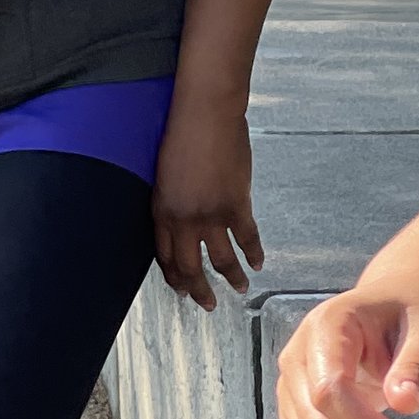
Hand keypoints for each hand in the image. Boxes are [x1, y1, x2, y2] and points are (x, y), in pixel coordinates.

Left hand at [152, 88, 262, 308]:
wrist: (205, 114)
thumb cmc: (182, 134)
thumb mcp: (165, 173)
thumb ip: (173, 200)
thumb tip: (186, 220)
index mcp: (161, 210)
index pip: (165, 256)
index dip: (174, 276)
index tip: (182, 288)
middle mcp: (183, 219)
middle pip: (189, 267)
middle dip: (198, 291)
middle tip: (208, 304)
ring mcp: (210, 214)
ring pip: (221, 260)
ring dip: (232, 279)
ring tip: (239, 290)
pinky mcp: (236, 205)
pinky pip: (247, 238)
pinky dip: (254, 253)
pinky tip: (258, 262)